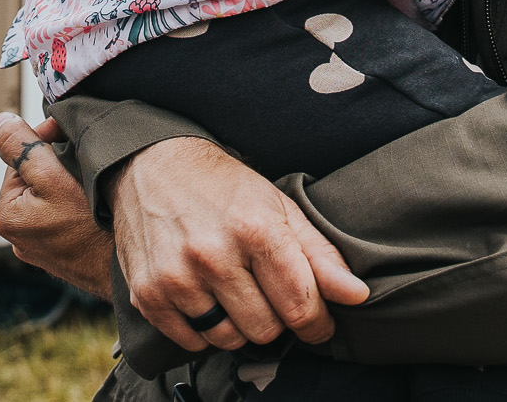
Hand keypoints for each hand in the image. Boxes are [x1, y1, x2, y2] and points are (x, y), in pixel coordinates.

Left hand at [0, 113, 114, 298]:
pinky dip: (75, 204)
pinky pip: (62, 216)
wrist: (126, 275)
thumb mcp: (55, 180)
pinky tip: (94, 203)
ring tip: (90, 177)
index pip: (18, 159)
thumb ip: (23, 149)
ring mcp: (39, 247)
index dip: (42, 138)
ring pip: (49, 196)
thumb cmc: (94, 231)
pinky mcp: (60, 253)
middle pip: (33, 177)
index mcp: (6, 216)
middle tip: (83, 153)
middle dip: (54, 161)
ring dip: (65, 181)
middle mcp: (17, 236)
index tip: (66, 130)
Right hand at [108, 135, 368, 353]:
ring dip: (239, 326)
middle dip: (275, 319)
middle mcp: (213, 255)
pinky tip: (206, 298)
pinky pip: (191, 341)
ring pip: (229, 340)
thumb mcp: (279, 208)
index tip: (318, 322)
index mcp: (255, 229)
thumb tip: (357, 296)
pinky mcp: (148, 294)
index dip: (317, 322)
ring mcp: (176, 277)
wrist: (153, 165)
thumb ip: (320, 256)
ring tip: (235, 292)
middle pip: (266, 330)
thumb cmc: (225, 187)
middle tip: (267, 294)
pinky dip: (204, 330)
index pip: (300, 305)